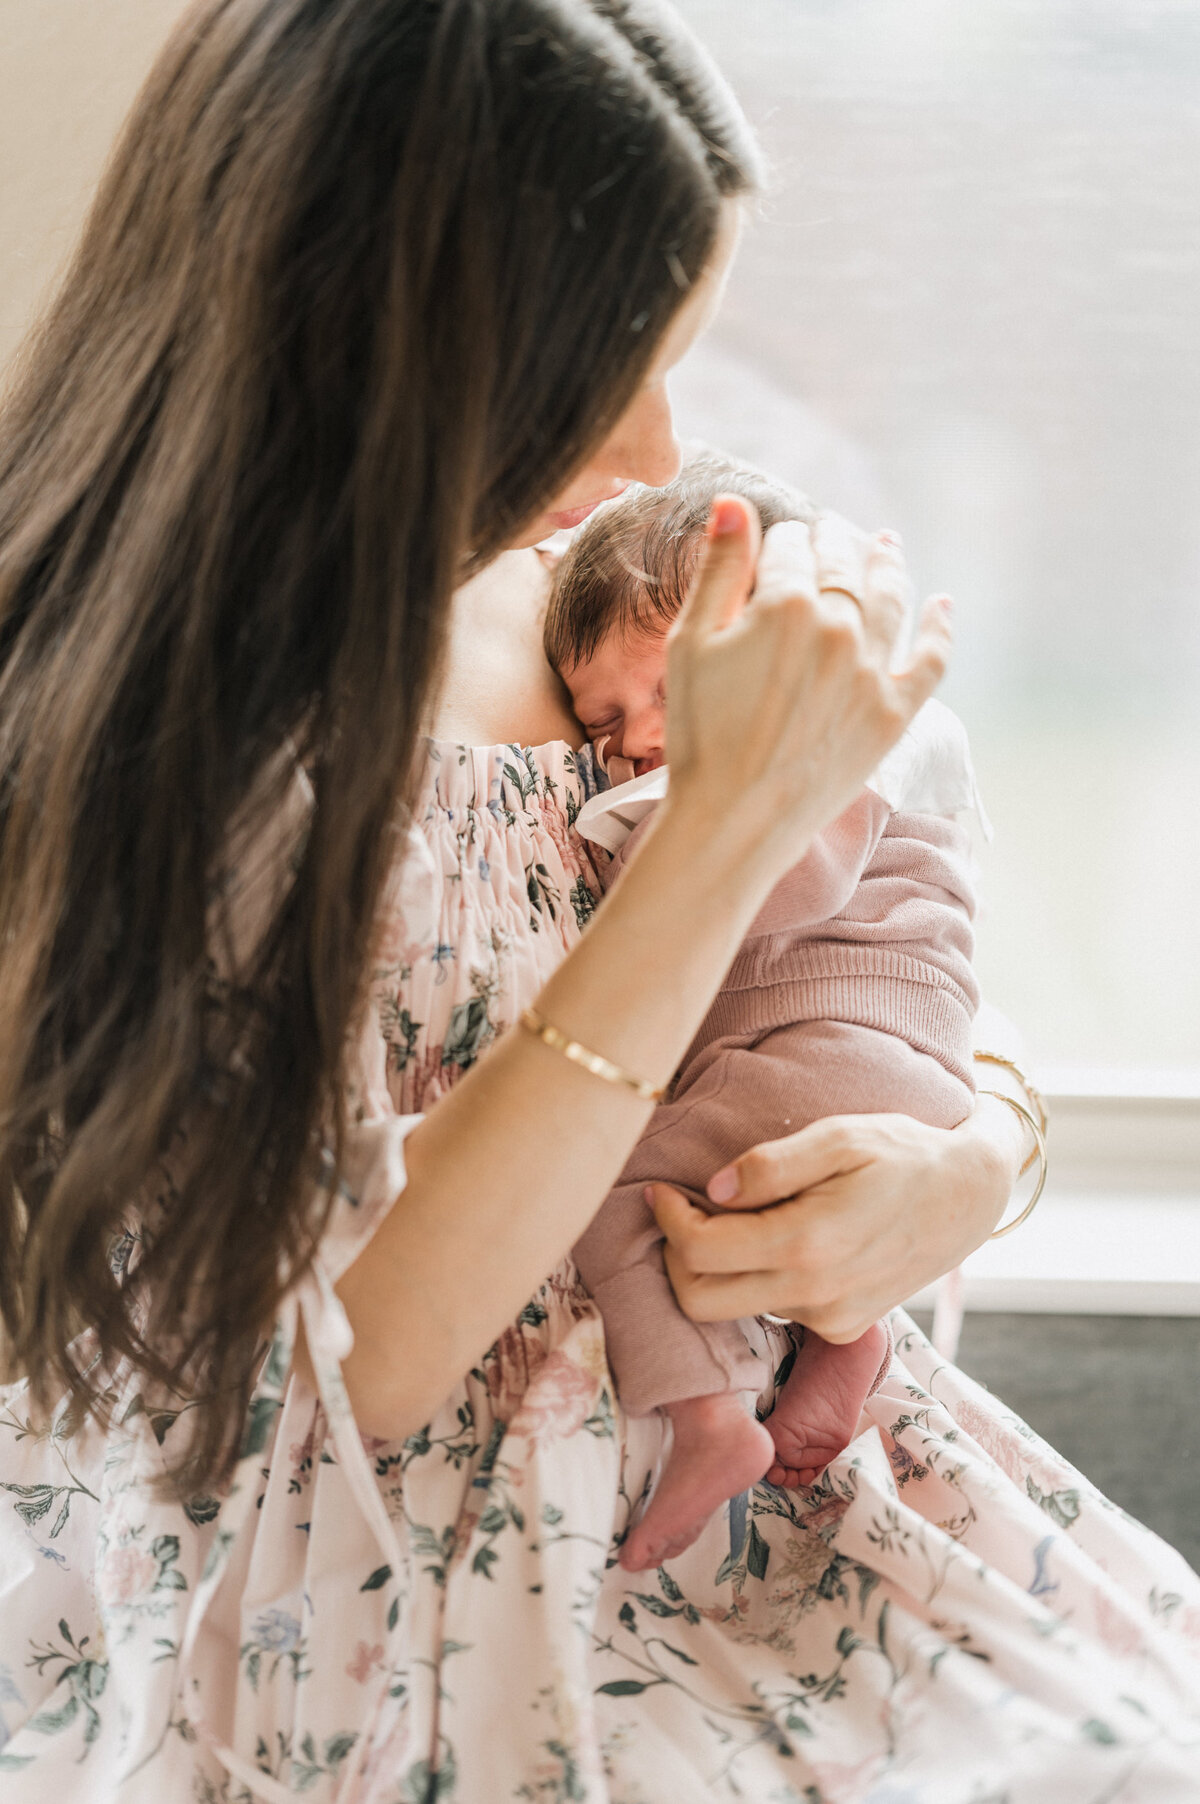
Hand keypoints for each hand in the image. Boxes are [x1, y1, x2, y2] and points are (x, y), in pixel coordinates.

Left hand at [649, 1101, 1021, 1340]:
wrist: (968, 1196)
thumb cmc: (902, 1153)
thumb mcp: (840, 1137)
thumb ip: (771, 1164)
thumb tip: (713, 1189)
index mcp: (807, 1244)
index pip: (699, 1252)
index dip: (668, 1219)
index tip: (663, 1190)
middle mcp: (815, 1294)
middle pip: (701, 1302)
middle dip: (678, 1258)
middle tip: (685, 1212)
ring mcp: (829, 1319)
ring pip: (737, 1308)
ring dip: (720, 1269)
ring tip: (738, 1218)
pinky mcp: (841, 1328)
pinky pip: (775, 1311)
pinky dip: (759, 1280)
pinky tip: (781, 1239)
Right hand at [663, 501, 952, 886]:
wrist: (735, 819)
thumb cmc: (700, 733)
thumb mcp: (691, 643)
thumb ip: (717, 569)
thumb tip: (734, 503)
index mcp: (786, 604)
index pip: (790, 548)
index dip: (780, 541)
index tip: (778, 542)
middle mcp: (840, 628)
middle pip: (842, 566)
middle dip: (834, 543)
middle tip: (830, 533)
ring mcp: (873, 671)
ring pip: (890, 598)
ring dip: (888, 564)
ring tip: (886, 545)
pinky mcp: (894, 713)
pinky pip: (931, 657)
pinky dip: (939, 626)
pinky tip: (942, 604)